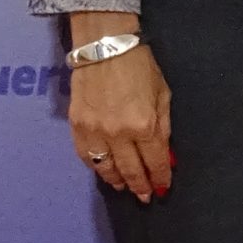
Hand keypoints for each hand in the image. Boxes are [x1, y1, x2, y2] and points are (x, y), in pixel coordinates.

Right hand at [65, 12, 171, 202]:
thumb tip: (165, 155)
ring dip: (117, 181)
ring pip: (106, 169)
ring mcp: (95, 131)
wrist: (105, 44)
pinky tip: (104, 169)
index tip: (162, 188)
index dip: (160, 177)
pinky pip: (86, 156)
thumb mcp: (163, 94)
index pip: (155, 162)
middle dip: (140, 186)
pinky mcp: (77, 126)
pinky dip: (96, 167)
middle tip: (145, 197)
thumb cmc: (140, 65)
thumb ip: (163, 127)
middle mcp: (119, 133)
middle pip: (131, 171)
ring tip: (124, 187)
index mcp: (145, 124)